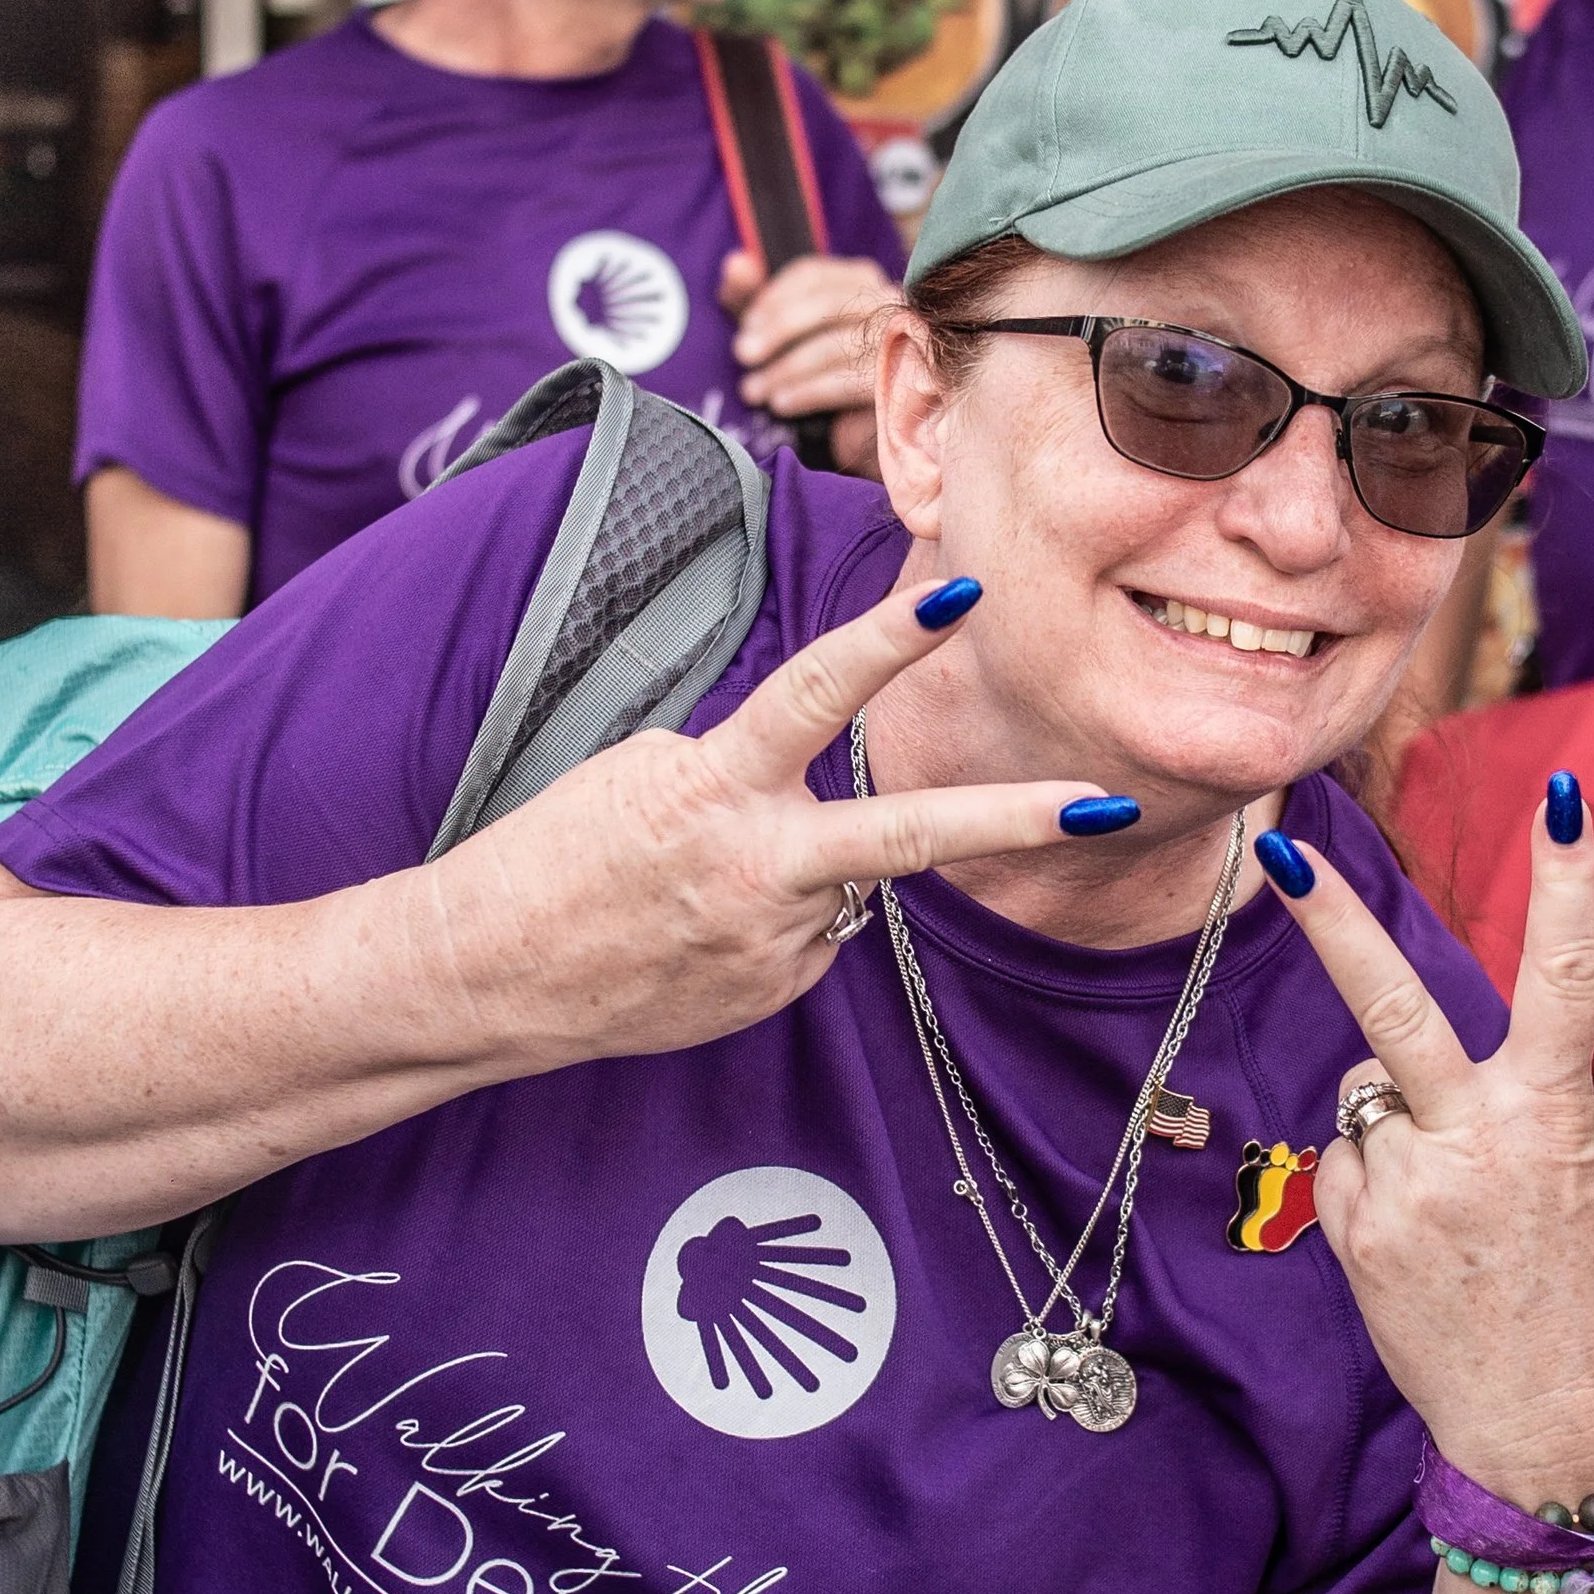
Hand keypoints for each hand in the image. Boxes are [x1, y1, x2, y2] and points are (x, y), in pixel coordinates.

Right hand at [419, 577, 1116, 1076]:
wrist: (486, 975)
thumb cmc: (554, 857)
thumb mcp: (640, 777)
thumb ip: (743, 775)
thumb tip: (815, 800)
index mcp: (712, 788)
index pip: (816, 696)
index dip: (890, 643)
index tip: (961, 599)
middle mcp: (756, 868)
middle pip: (910, 835)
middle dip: (1018, 819)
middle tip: (1108, 804)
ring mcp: (771, 942)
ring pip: (841, 885)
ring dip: (799, 873)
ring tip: (690, 895)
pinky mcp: (770, 994)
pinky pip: (804, 939)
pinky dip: (770, 923)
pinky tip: (694, 937)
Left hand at [720, 250, 894, 472]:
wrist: (864, 430)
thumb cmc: (815, 371)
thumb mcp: (775, 329)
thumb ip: (752, 295)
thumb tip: (735, 265)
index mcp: (857, 280)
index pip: (812, 275)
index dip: (772, 297)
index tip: (746, 324)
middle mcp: (887, 303)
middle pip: (827, 305)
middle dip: (778, 330)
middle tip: (742, 355)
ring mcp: (900, 341)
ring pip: (836, 346)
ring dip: (787, 370)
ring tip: (754, 392)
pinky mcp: (900, 382)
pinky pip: (848, 382)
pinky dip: (808, 392)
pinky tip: (782, 405)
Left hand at [1264, 796, 1593, 1502]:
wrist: (1557, 1434)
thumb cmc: (1587, 1308)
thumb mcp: (1578, 1187)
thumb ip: (1506, 1117)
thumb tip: (1411, 1086)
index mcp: (1555, 1118)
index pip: (1567, 974)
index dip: (1569, 879)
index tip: (1565, 794)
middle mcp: (1476, 1141)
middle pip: (1392, 1006)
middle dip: (1329, 920)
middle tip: (1269, 846)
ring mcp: (1407, 1190)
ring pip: (1362, 1101)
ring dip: (1389, 1129)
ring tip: (1449, 1210)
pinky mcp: (1357, 1237)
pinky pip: (1344, 1168)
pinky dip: (1368, 1188)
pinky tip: (1414, 1244)